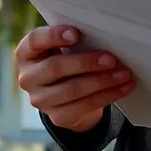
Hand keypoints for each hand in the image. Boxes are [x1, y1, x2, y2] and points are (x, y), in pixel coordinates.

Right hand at [15, 24, 135, 132]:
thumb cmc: (68, 60)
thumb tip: (103, 33)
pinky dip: (108, 95)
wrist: (69, 95)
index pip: (35, 41)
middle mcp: (28, 77)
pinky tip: (123, 87)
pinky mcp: (57, 117)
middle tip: (112, 59)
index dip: (54, 36)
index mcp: (27, 53)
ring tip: (123, 73)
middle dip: (86, 62)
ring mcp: (40, 100)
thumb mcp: (64, 47)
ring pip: (72, 90)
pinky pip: (84, 106)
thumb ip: (74, 39)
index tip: (76, 33)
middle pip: (56, 67)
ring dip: (102, 81)